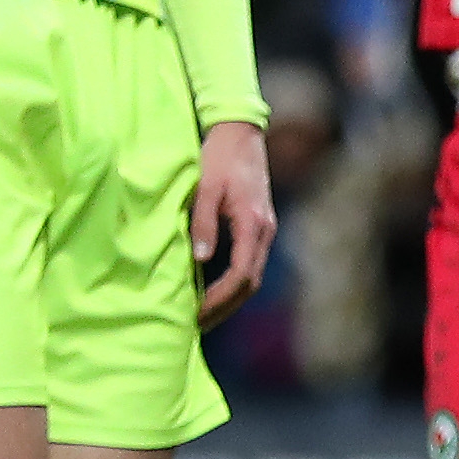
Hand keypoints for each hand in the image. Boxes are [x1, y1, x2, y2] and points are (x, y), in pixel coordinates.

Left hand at [189, 118, 276, 325]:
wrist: (240, 133)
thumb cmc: (218, 158)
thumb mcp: (205, 189)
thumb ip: (203, 224)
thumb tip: (200, 260)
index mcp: (253, 224)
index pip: (241, 275)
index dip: (218, 299)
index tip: (194, 313)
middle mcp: (265, 231)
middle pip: (250, 284)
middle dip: (224, 308)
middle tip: (195, 325)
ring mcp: (265, 230)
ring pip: (252, 276)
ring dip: (228, 299)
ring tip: (201, 314)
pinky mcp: (259, 226)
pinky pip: (248, 264)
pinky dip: (231, 283)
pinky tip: (211, 289)